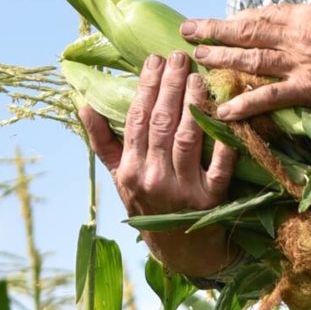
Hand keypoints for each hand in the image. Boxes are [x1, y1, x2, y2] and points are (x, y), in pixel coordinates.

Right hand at [79, 52, 236, 278]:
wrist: (180, 252)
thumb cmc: (149, 207)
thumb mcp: (120, 178)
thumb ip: (103, 142)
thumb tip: (83, 105)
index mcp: (129, 170)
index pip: (136, 119)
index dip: (145, 87)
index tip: (154, 60)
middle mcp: (153, 179)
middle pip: (162, 123)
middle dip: (170, 86)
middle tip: (179, 57)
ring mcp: (183, 191)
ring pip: (187, 138)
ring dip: (193, 104)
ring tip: (198, 78)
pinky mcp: (211, 201)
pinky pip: (219, 166)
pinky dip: (223, 141)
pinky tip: (227, 116)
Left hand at [180, 3, 310, 144]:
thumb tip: (308, 28)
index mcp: (308, 15)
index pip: (265, 14)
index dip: (239, 18)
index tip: (222, 21)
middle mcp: (298, 34)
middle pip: (248, 29)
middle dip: (214, 29)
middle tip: (187, 30)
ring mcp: (300, 62)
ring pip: (251, 57)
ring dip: (220, 57)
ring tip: (196, 58)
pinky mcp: (308, 89)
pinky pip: (269, 96)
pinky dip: (244, 103)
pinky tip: (224, 110)